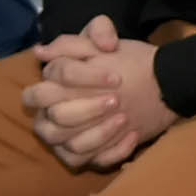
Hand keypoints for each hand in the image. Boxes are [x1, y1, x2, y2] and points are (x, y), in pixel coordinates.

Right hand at [23, 14, 175, 170]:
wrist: (151, 82)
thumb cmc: (119, 60)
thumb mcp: (105, 38)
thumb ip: (88, 33)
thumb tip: (45, 50)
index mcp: (48, 88)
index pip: (44, 90)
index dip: (80, 80)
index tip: (116, 77)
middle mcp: (51, 116)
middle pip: (55, 120)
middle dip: (86, 110)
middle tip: (116, 100)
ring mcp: (66, 138)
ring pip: (71, 146)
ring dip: (99, 134)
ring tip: (125, 118)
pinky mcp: (86, 155)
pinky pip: (90, 162)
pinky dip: (112, 152)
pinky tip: (132, 137)